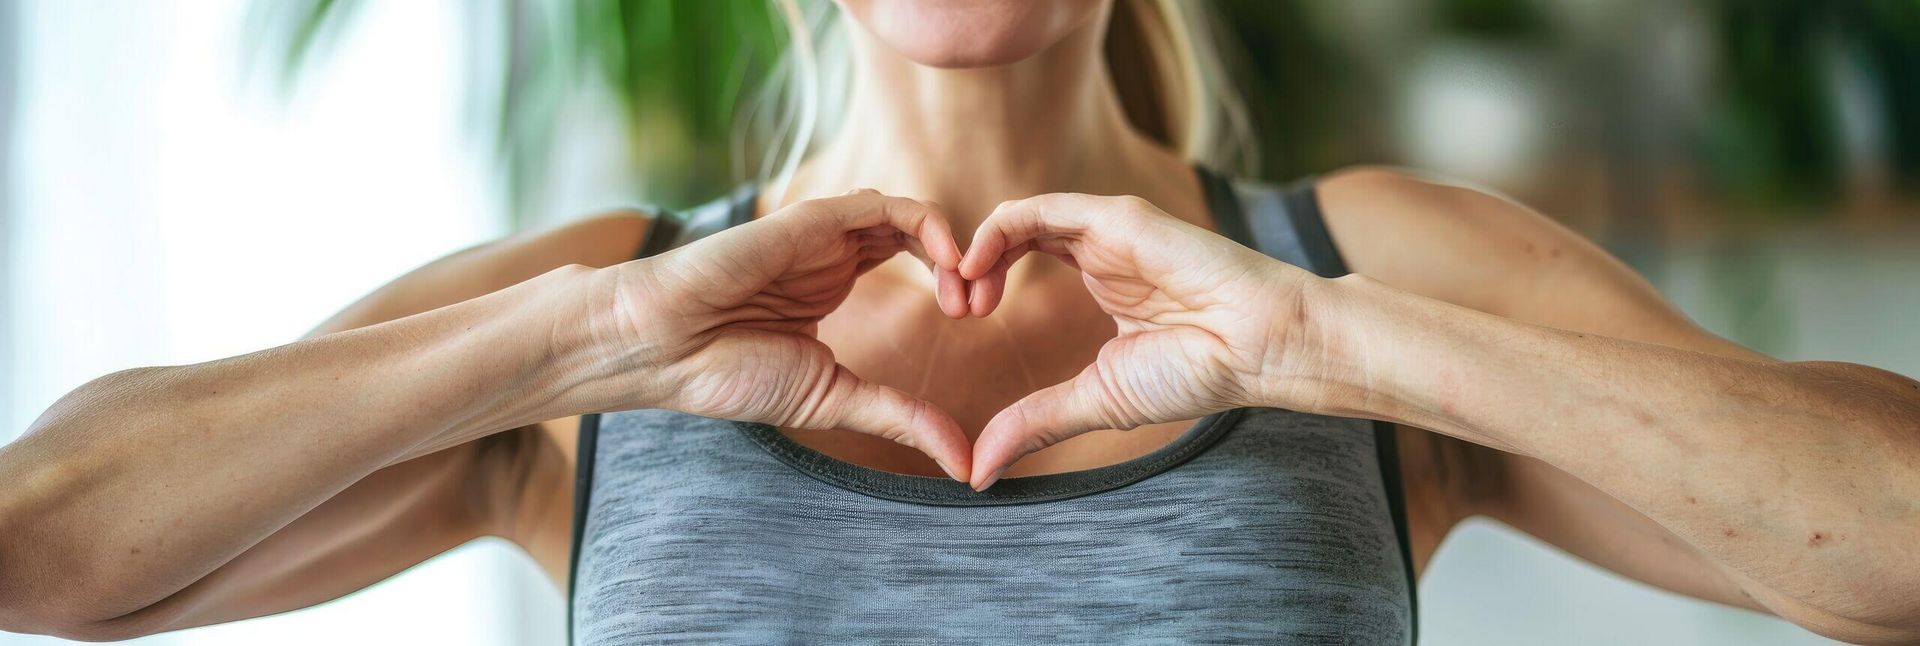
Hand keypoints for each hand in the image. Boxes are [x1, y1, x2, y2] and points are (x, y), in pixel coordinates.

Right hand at [588, 190, 973, 480]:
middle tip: (976, 308)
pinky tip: (947, 261)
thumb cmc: (728, 372)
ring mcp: (820, 233)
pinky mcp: (809, 220)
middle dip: (960, 266)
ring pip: (906, 214)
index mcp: (831, 284)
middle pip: (918, 235)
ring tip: (963, 292)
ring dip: (948, 245)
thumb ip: (902, 418)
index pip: (911, 259)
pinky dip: (925, 224)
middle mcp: (830, 252)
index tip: (972, 322)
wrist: (662, 349)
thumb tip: (963, 463)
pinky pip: (881, 204)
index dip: (952, 282)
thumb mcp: (836, 398)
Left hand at [959, 193, 1326, 488]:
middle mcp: (1102, 247)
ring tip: (964, 290)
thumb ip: (1035, 422)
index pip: (1025, 256)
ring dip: (980, 248)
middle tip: (957, 309)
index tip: (963, 320)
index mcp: (1102, 278)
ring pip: (1022, 216)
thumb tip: (979, 470)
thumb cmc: (1197, 370)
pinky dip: (999, 229)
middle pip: (1015, 234)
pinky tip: (977, 263)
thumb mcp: (1096, 399)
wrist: (1259, 348)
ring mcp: (1110, 228)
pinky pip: (1043, 207)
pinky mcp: (1118, 217)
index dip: (985, 280)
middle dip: (973, 266)